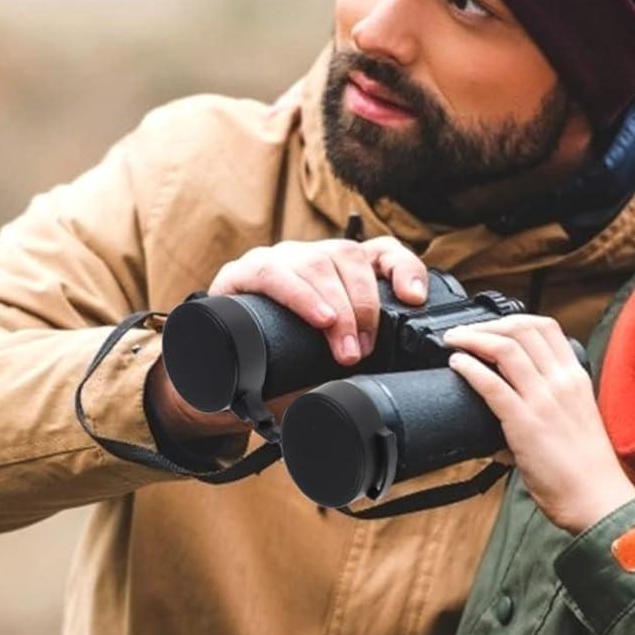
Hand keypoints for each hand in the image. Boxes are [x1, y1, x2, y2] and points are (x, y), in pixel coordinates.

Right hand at [208, 236, 428, 366]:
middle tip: (362, 351)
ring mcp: (275, 261)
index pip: (379, 252)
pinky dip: (301, 295)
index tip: (414, 298)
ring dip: (338, 307)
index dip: (402, 267)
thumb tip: (394, 383)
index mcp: (335, 272)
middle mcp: (307, 258)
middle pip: (349, 256)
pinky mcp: (241, 273)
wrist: (220, 376)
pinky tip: (319, 318)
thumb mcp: (327, 364)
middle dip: (364, 306)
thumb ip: (356, 362)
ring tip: (343, 350)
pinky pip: (273, 272)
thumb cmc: (280, 367)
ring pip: (317, 262)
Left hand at [443, 315, 634, 532]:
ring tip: (454, 341)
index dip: (513, 320)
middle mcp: (561, 382)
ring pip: (505, 349)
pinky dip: (469, 368)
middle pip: (521, 330)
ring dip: (472, 339)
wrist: (597, 499)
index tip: (491, 326)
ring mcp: (544, 400)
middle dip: (486, 325)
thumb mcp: (573, 421)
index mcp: (575, 378)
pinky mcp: (525, 423)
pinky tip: (456, 364)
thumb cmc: (585, 469)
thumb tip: (503, 418)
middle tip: (464, 332)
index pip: (546, 328)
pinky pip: (492, 384)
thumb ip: (544, 408)